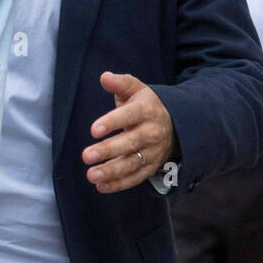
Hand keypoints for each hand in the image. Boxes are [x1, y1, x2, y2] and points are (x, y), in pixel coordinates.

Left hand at [83, 72, 179, 192]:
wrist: (176, 123)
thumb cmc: (146, 104)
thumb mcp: (136, 89)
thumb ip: (120, 83)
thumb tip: (104, 77)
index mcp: (147, 110)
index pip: (129, 116)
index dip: (112, 123)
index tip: (93, 130)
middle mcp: (152, 132)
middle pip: (130, 143)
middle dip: (108, 150)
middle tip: (86, 155)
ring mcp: (153, 151)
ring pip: (133, 164)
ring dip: (112, 171)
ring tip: (91, 175)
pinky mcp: (152, 166)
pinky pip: (136, 178)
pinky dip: (120, 184)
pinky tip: (101, 186)